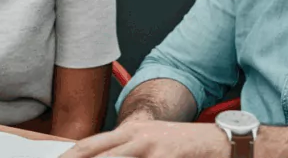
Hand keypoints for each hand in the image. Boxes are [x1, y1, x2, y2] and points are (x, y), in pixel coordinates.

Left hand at [61, 120, 230, 157]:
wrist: (217, 142)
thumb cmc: (181, 146)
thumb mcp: (148, 142)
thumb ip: (124, 149)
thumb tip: (97, 156)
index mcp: (129, 131)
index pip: (90, 144)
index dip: (70, 156)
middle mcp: (137, 136)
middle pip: (96, 152)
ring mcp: (151, 147)